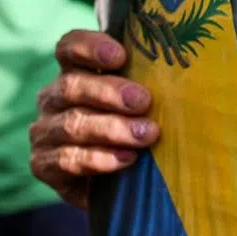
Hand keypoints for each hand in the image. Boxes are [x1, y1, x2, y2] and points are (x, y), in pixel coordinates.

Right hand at [29, 30, 159, 207]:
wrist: (122, 188)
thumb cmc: (141, 134)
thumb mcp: (148, 108)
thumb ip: (155, 88)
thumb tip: (191, 79)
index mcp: (77, 74)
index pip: (70, 48)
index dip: (90, 47)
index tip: (120, 56)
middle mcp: (55, 98)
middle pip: (72, 85)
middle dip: (110, 92)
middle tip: (143, 102)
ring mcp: (46, 131)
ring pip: (72, 123)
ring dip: (112, 128)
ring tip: (147, 135)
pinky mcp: (45, 165)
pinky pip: (67, 159)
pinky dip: (98, 159)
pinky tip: (126, 160)